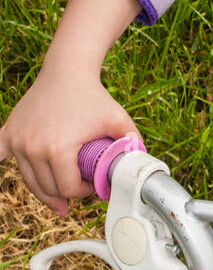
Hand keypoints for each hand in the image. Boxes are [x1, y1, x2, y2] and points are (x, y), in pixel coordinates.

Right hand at [0, 66, 138, 215]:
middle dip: (64, 193)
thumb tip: (141, 164)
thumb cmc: (93, 96)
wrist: (67, 71)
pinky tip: (16, 172)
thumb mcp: (118, 119)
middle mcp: (32, 148)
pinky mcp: (8, 133)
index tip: (91, 185)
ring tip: (58, 197)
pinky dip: (4, 165)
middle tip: (78, 187)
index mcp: (57, 150)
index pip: (67, 189)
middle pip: (47, 189)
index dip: (82, 192)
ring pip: (29, 180)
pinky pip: (0, 155)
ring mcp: (16, 141)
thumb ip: (133, 142)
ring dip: (44, 189)